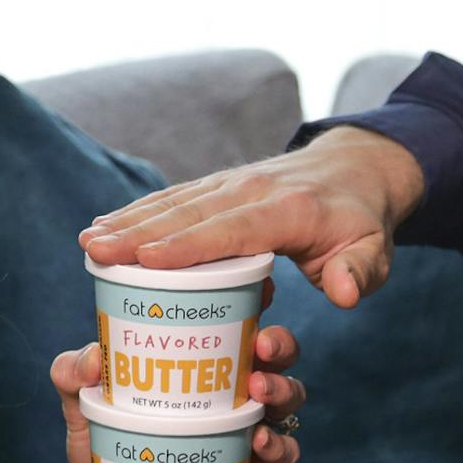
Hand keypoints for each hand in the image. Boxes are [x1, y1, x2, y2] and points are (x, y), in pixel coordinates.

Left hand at [48, 313, 305, 462]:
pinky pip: (283, 451)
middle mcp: (234, 380)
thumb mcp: (80, 398)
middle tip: (261, 345)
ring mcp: (248, 421)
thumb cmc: (101, 430)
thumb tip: (93, 359)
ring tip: (258, 390)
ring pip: (288, 394)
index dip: (258, 295)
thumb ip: (73, 372)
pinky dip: (279, 445)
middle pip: (277, 350)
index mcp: (202, 351)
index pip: (239, 314)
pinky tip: (260, 441)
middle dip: (279, 342)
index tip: (259, 287)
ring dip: (282, 387)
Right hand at [78, 126, 425, 310]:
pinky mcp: (219, 185)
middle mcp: (253, 190)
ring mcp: (232, 183)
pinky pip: (175, 198)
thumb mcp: (375, 252)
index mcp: (289, 210)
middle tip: (93, 251)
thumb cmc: (363, 222)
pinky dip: (139, 211)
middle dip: (139, 232)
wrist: (358, 169)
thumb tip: (342, 293)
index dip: (189, 244)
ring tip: (88, 240)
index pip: (233, 229)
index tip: (146, 258)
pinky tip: (107, 225)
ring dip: (129, 220)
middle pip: (190, 214)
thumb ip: (360, 273)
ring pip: (175, 202)